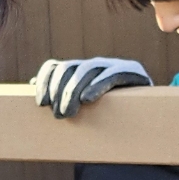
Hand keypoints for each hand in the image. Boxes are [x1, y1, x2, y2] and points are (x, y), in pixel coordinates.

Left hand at [32, 57, 152, 118]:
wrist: (146, 115)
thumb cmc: (109, 113)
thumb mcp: (83, 106)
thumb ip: (61, 94)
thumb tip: (32, 85)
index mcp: (79, 70)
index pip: (54, 67)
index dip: (45, 82)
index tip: (41, 104)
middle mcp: (93, 64)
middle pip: (68, 69)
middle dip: (59, 92)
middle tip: (58, 115)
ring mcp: (113, 65)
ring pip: (86, 70)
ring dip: (73, 91)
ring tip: (69, 112)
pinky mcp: (131, 71)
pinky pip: (111, 74)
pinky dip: (98, 85)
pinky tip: (88, 99)